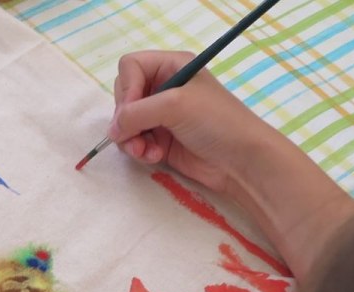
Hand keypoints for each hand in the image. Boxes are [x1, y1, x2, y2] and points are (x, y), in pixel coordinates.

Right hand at [108, 51, 280, 193]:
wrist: (241, 161)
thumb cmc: (216, 122)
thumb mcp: (175, 106)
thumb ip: (135, 113)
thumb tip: (112, 130)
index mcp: (172, 66)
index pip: (130, 67)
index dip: (126, 88)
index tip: (133, 109)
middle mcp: (165, 87)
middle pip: (124, 96)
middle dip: (126, 118)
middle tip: (136, 134)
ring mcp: (162, 115)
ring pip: (125, 123)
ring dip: (131, 139)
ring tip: (145, 152)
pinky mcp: (161, 139)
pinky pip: (134, 141)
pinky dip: (139, 150)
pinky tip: (154, 157)